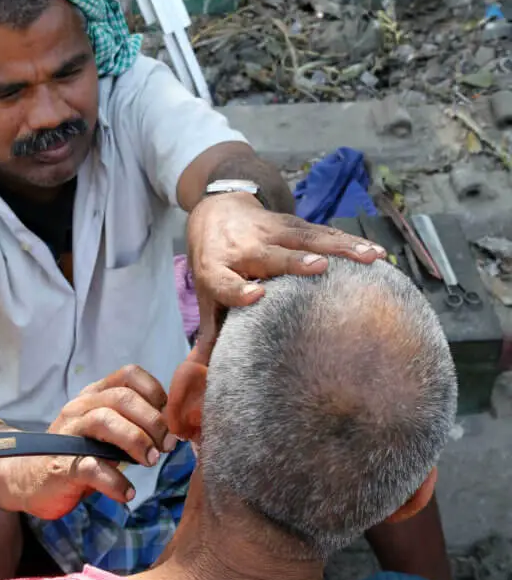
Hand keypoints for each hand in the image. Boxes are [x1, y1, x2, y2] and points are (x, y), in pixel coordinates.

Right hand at [2, 365, 175, 518]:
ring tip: (151, 462)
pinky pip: (91, 467)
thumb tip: (174, 429)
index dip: (156, 392)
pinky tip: (127, 494)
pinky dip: (114, 482)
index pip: (129, 374)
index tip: (169, 418)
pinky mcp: (62, 465)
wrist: (28, 479)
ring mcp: (69, 434)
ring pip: (105, 421)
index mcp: (95, 395)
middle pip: (122, 398)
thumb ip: (132, 422)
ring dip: (136, 442)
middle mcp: (81, 407)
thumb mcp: (106, 431)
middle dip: (152, 421)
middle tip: (166, 446)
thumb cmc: (78, 454)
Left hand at [187, 192, 385, 360]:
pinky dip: (349, 241)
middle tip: (319, 266)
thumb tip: (206, 368)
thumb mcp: (204, 292)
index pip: (225, 282)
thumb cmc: (213, 261)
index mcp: (216, 270)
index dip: (239, 290)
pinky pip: (322, 232)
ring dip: (339, 247)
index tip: (256, 296)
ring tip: (368, 258)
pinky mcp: (291, 224)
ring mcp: (269, 233)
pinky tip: (374, 252)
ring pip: (305, 239)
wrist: (215, 211)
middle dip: (294, 261)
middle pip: (271, 256)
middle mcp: (244, 249)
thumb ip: (211, 328)